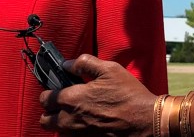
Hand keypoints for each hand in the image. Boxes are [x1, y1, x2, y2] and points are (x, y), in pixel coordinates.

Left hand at [39, 54, 156, 136]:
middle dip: (49, 112)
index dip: (48, 94)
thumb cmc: (129, 95)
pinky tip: (84, 125)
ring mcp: (80, 134)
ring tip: (72, 116)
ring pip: (57, 132)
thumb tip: (67, 64)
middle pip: (44, 121)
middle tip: (60, 106)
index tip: (56, 91)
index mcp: (73, 99)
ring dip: (60, 125)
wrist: (148, 122)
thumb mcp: (109, 70)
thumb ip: (84, 63)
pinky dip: (73, 133)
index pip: (45, 99)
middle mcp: (71, 119)